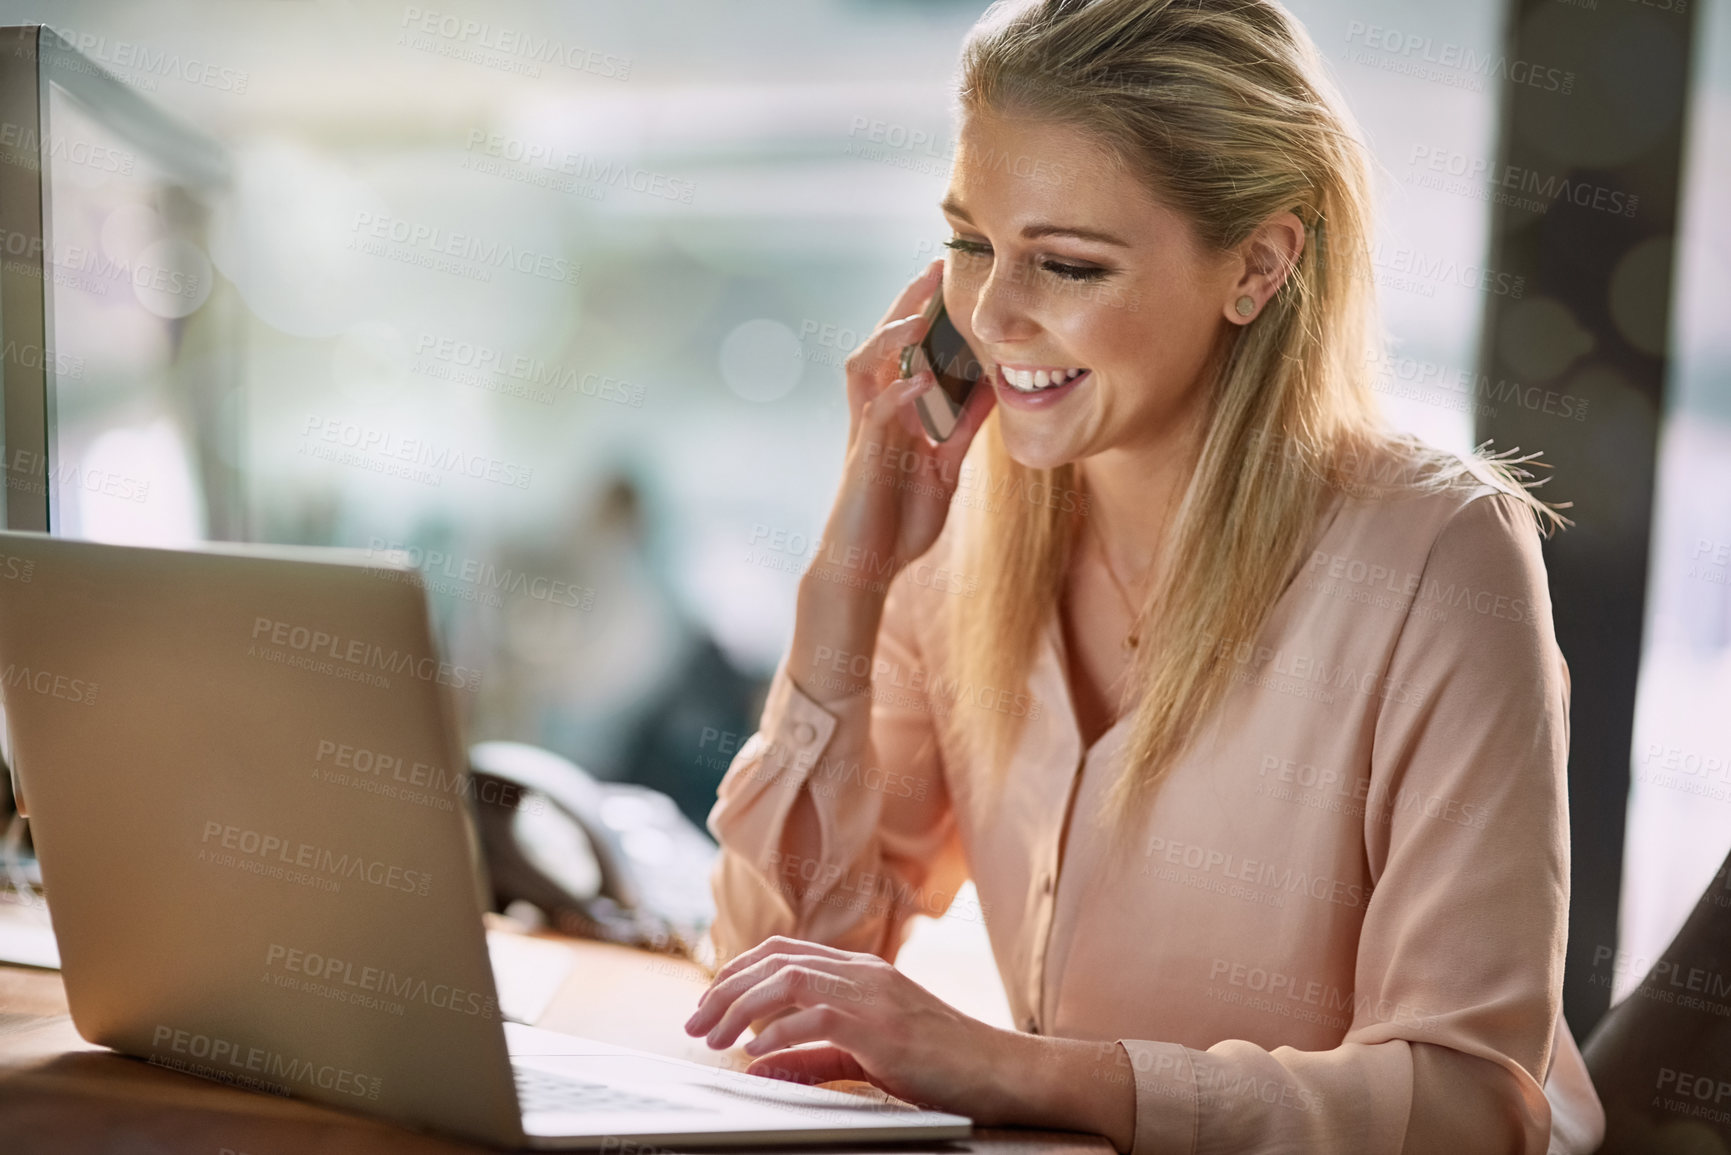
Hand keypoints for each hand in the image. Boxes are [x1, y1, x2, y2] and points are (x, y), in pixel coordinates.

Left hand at [682, 934, 1021, 1120]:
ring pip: (787, 980)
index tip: (707, 1002)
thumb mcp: (866, 1056)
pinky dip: (778, 1033)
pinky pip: (816, 1016)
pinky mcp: (882, 1024)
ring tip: (711, 1038)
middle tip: (693, 1022)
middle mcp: (863, 971)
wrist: (1001, 1070)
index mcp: (860, 970)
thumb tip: (760, 1062)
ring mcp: (874, 993)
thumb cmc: (940, 1065)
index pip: (784, 951)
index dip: (738, 971)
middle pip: (775, 960)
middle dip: (724, 989)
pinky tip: (755, 1052)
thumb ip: (814, 1055)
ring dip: (738, 1008)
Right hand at [786, 258, 996, 704]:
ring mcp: (865, 435)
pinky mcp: (863, 461)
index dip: (924, 313)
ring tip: (919, 314)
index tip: (950, 278)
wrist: (866, 569)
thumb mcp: (944, 468)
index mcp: (894, 413)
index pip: (905, 350)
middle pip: (881, 344)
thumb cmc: (899, 522)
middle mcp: (874, 414)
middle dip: (905, 304)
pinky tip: (921, 381)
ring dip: (890, 338)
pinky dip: (898, 397)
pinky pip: (875, 418)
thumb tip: (994, 391)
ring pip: (865, 369)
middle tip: (934, 268)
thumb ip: (961, 430)